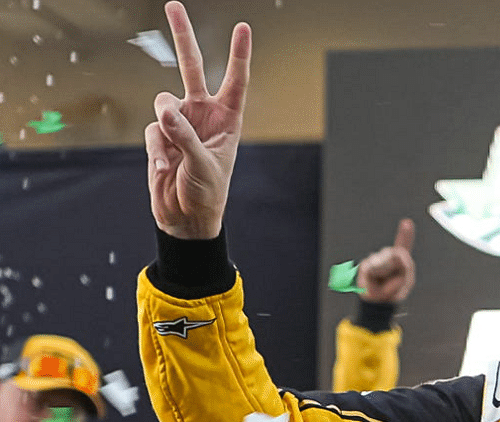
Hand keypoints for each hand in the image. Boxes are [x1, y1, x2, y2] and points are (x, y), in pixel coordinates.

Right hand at [144, 1, 250, 239]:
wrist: (185, 217)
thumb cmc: (208, 193)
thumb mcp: (204, 165)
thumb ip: (184, 136)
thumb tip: (164, 111)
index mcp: (228, 119)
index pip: (235, 81)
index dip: (238, 55)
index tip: (243, 27)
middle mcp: (203, 114)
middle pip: (191, 67)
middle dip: (183, 36)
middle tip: (173, 4)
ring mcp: (179, 122)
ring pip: (163, 101)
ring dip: (167, 124)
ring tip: (175, 152)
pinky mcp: (158, 134)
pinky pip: (152, 129)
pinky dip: (156, 147)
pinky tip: (165, 166)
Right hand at [356, 218, 416, 303]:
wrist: (380, 301)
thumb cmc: (394, 290)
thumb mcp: (405, 280)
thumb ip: (404, 267)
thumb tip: (397, 255)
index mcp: (400, 258)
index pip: (403, 244)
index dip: (405, 234)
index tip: (406, 222)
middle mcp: (387, 255)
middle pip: (397, 254)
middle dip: (400, 266)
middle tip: (396, 277)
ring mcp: (375, 259)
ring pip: (385, 260)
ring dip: (388, 272)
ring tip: (384, 280)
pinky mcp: (366, 266)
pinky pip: (373, 266)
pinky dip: (377, 273)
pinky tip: (375, 278)